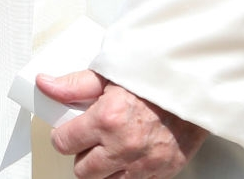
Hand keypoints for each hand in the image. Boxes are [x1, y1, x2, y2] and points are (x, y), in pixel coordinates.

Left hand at [38, 72, 206, 178]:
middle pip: (82, 170)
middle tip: (91, 139)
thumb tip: (46, 85)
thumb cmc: (156, 78)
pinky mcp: (161, 173)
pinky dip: (127, 172)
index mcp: (108, 119)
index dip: (64, 135)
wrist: (196, 87)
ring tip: (111, 146)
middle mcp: (124, 146)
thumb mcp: (110, 74)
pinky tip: (130, 154)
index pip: (64, 142)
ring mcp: (144, 164)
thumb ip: (75, 85)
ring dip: (104, 167)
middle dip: (82, 154)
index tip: (68, 130)